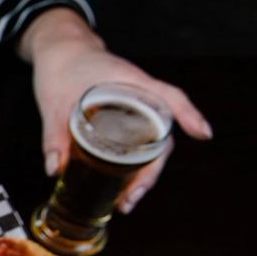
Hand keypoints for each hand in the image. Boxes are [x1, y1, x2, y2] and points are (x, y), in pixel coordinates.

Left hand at [20, 9, 210, 212]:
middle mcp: (138, 96)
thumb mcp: (52, 103)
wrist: (57, 53)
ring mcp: (132, 108)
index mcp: (130, 82)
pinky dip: (132, 166)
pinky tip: (121, 186)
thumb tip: (55, 170)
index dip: (188, 114)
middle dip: (151, 171)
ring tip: (126, 202)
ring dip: (142, 174)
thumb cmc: (60, 70)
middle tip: (132, 198)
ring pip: (149, 144)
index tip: (203, 134)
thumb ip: (54, 136)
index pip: (169, 96)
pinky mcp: (123, 118)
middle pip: (160, 135)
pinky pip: (137, 143)